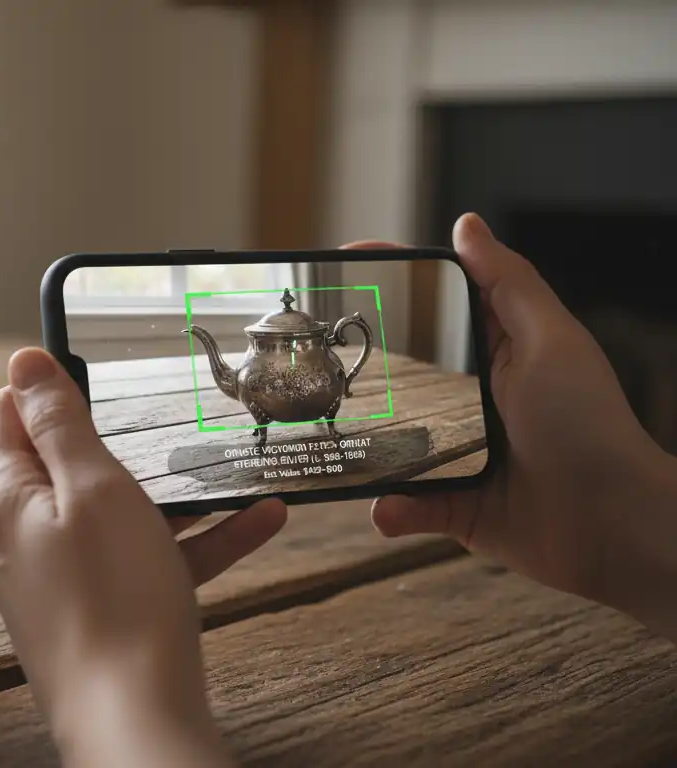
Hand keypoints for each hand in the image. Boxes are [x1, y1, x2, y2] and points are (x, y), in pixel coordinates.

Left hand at [0, 347, 286, 766]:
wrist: (135, 722)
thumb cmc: (115, 603)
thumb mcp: (92, 488)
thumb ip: (57, 423)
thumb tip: (20, 363)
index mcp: (8, 502)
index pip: (3, 420)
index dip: (42, 387)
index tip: (90, 369)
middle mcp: (21, 542)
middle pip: (60, 469)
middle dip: (116, 442)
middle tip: (165, 418)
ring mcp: (58, 584)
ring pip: (113, 519)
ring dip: (172, 493)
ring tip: (233, 472)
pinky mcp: (96, 617)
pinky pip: (141, 564)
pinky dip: (189, 543)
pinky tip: (255, 524)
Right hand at [362, 214, 676, 639]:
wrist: (612, 525)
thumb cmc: (589, 425)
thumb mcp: (549, 339)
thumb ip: (508, 282)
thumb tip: (467, 224)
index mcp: (499, 352)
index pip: (436, 306)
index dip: (393, 284)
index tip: (343, 265)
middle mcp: (475, 399)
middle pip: (402, 370)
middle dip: (358, 365)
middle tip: (310, 354)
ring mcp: (461, 453)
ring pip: (392, 440)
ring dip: (366, 446)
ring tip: (335, 438)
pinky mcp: (454, 505)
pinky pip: (407, 504)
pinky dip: (393, 507)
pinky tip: (386, 506)